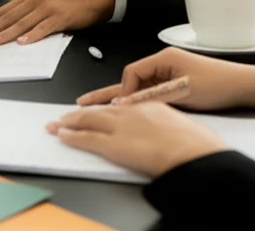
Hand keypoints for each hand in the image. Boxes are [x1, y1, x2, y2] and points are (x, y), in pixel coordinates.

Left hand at [0, 0, 113, 45]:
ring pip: (22, 23)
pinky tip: (22, 42)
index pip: (4, 10)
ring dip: (5, 34)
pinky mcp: (59, 17)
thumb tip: (6, 26)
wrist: (91, 1)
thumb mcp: (43, 4)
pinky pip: (43, 28)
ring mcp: (47, 8)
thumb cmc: (67, 5)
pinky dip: (31, 35)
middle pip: (10, 17)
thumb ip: (26, 13)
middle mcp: (36, 0)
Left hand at [46, 102, 227, 177]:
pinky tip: (62, 135)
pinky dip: (72, 136)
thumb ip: (167, 126)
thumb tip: (167, 134)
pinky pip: (86, 138)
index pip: (122, 103)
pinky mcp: (113, 143)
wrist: (193, 150)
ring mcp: (121, 125)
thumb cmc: (195, 142)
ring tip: (58, 123)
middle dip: (82, 113)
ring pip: (89, 120)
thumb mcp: (183, 125)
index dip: (106, 106)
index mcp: (151, 104)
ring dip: (71, 122)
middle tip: (66, 115)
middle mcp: (132, 111)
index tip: (98, 108)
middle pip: (101, 109)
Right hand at [76, 47, 254, 113]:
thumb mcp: (182, 92)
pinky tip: (136, 113)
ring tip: (104, 110)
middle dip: (109, 93)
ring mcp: (170, 75)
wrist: (244, 86)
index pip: (132, 73)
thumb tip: (127, 104)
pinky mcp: (177, 85)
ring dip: (128, 100)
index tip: (124, 107)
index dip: (125, 91)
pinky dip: (143, 103)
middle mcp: (165, 64)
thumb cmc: (219, 83)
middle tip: (85, 101)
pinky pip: (152, 94)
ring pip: (140, 89)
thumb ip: (152, 97)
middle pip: (131, 79)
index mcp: (164, 58)